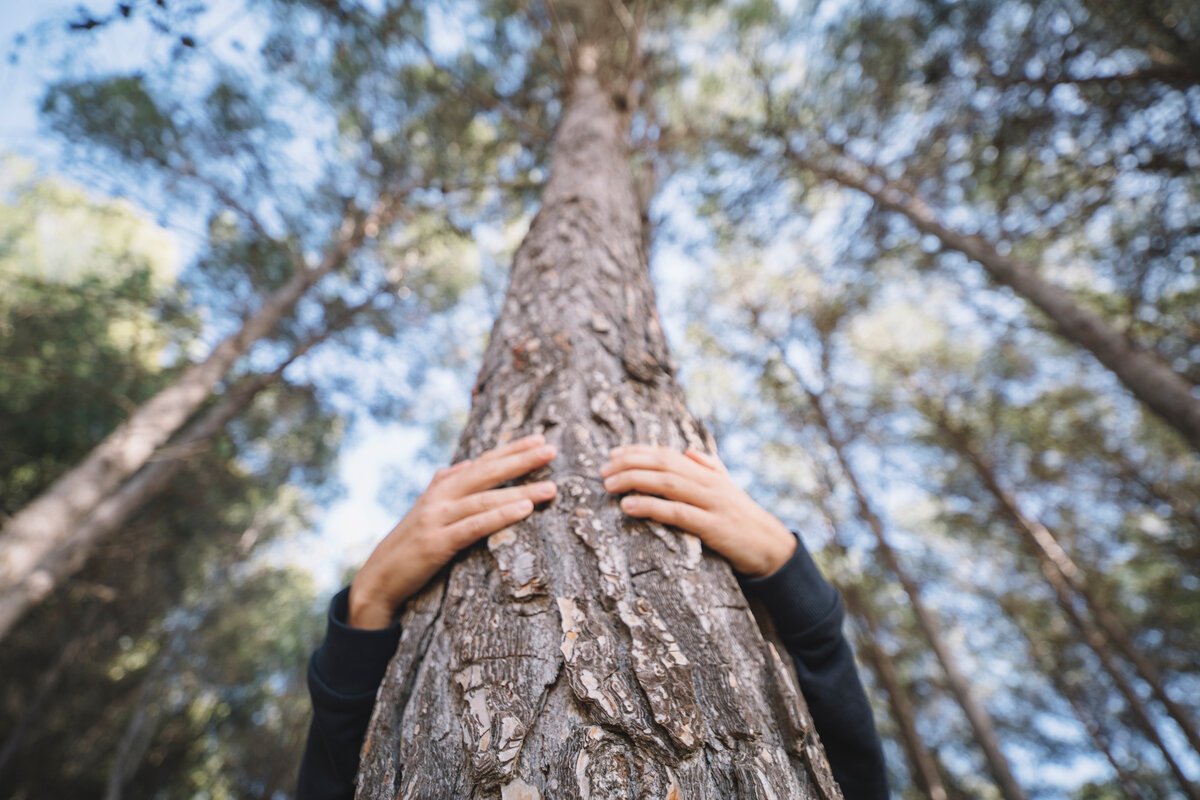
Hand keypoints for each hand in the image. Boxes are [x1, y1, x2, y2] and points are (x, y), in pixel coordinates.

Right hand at [348, 433, 557, 628]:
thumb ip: (443, 486)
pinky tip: (523, 509)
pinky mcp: (437, 544)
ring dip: (520, 491)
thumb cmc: (409, 544)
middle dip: (521, 460)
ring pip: (485, 499)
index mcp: (441, 487)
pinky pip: (474, 527)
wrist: (378, 578)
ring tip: (551, 488)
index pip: (482, 462)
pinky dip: (500, 516)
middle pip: (486, 473)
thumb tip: (462, 465)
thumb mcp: (424, 510)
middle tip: (551, 450)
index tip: (539, 439)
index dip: (510, 450)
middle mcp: (439, 497)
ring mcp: (437, 519)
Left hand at [600, 444, 796, 576]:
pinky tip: (629, 507)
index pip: (666, 454)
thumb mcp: (726, 487)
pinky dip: (651, 507)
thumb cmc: (741, 516)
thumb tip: (688, 450)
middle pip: (663, 465)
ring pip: (668, 484)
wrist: (769, 545)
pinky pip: (677, 513)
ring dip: (635, 481)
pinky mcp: (712, 526)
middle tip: (603, 471)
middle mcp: (708, 482)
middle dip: (630, 464)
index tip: (612, 455)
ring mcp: (711, 503)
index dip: (637, 452)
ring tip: (610, 485)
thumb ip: (709, 467)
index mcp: (707, 472)